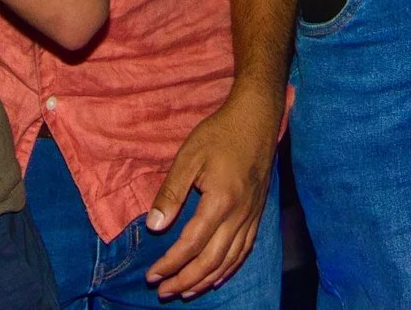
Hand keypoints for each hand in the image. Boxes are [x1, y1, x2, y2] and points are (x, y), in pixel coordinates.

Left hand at [143, 91, 280, 299]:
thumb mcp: (188, 157)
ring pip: (230, 260)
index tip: (152, 276)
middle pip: (212, 260)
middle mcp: (239, 214)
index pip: (191, 244)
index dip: (170, 264)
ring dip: (206, 280)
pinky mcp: (258, 213)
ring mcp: (252, 215)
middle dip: (186, 280)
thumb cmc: (220, 134)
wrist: (256, 118)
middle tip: (164, 292)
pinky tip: (218, 276)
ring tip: (186, 291)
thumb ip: (171, 193)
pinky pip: (245, 249)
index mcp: (220, 201)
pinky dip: (230, 268)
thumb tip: (154, 226)